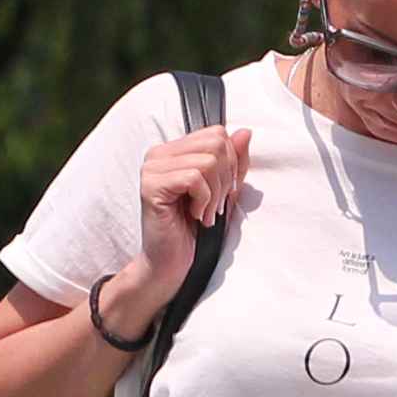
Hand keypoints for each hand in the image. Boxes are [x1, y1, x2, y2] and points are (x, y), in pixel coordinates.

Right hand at [106, 122, 250, 337]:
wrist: (171, 264)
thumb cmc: (195, 230)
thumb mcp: (224, 191)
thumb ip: (234, 162)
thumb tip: (245, 131)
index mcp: (174, 150)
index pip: (217, 133)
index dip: (230, 163)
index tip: (222, 192)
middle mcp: (159, 153)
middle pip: (215, 143)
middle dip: (225, 178)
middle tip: (214, 206)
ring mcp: (152, 168)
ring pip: (207, 161)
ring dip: (214, 194)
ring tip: (204, 213)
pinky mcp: (151, 186)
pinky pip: (194, 178)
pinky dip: (203, 200)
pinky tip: (195, 216)